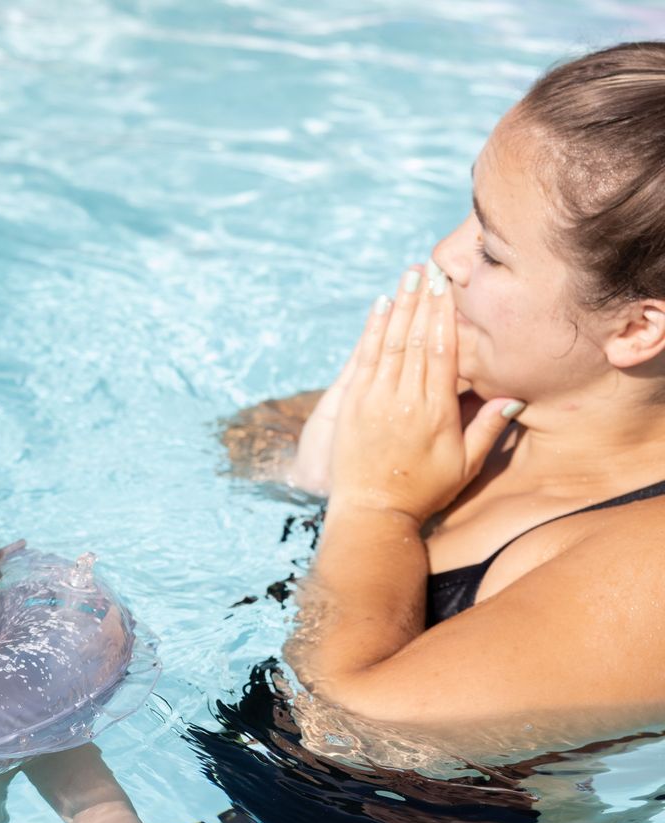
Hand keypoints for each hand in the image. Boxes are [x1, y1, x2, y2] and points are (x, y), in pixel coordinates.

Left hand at [327, 263, 524, 521]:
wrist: (372, 513)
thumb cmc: (423, 492)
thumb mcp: (465, 465)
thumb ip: (488, 428)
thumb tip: (514, 396)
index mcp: (437, 411)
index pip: (444, 351)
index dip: (447, 315)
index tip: (450, 287)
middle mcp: (406, 400)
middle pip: (418, 338)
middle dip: (424, 300)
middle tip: (431, 268)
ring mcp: (375, 401)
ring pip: (391, 343)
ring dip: (400, 306)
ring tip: (408, 276)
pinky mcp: (351, 406)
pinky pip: (364, 359)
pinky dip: (372, 330)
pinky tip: (380, 307)